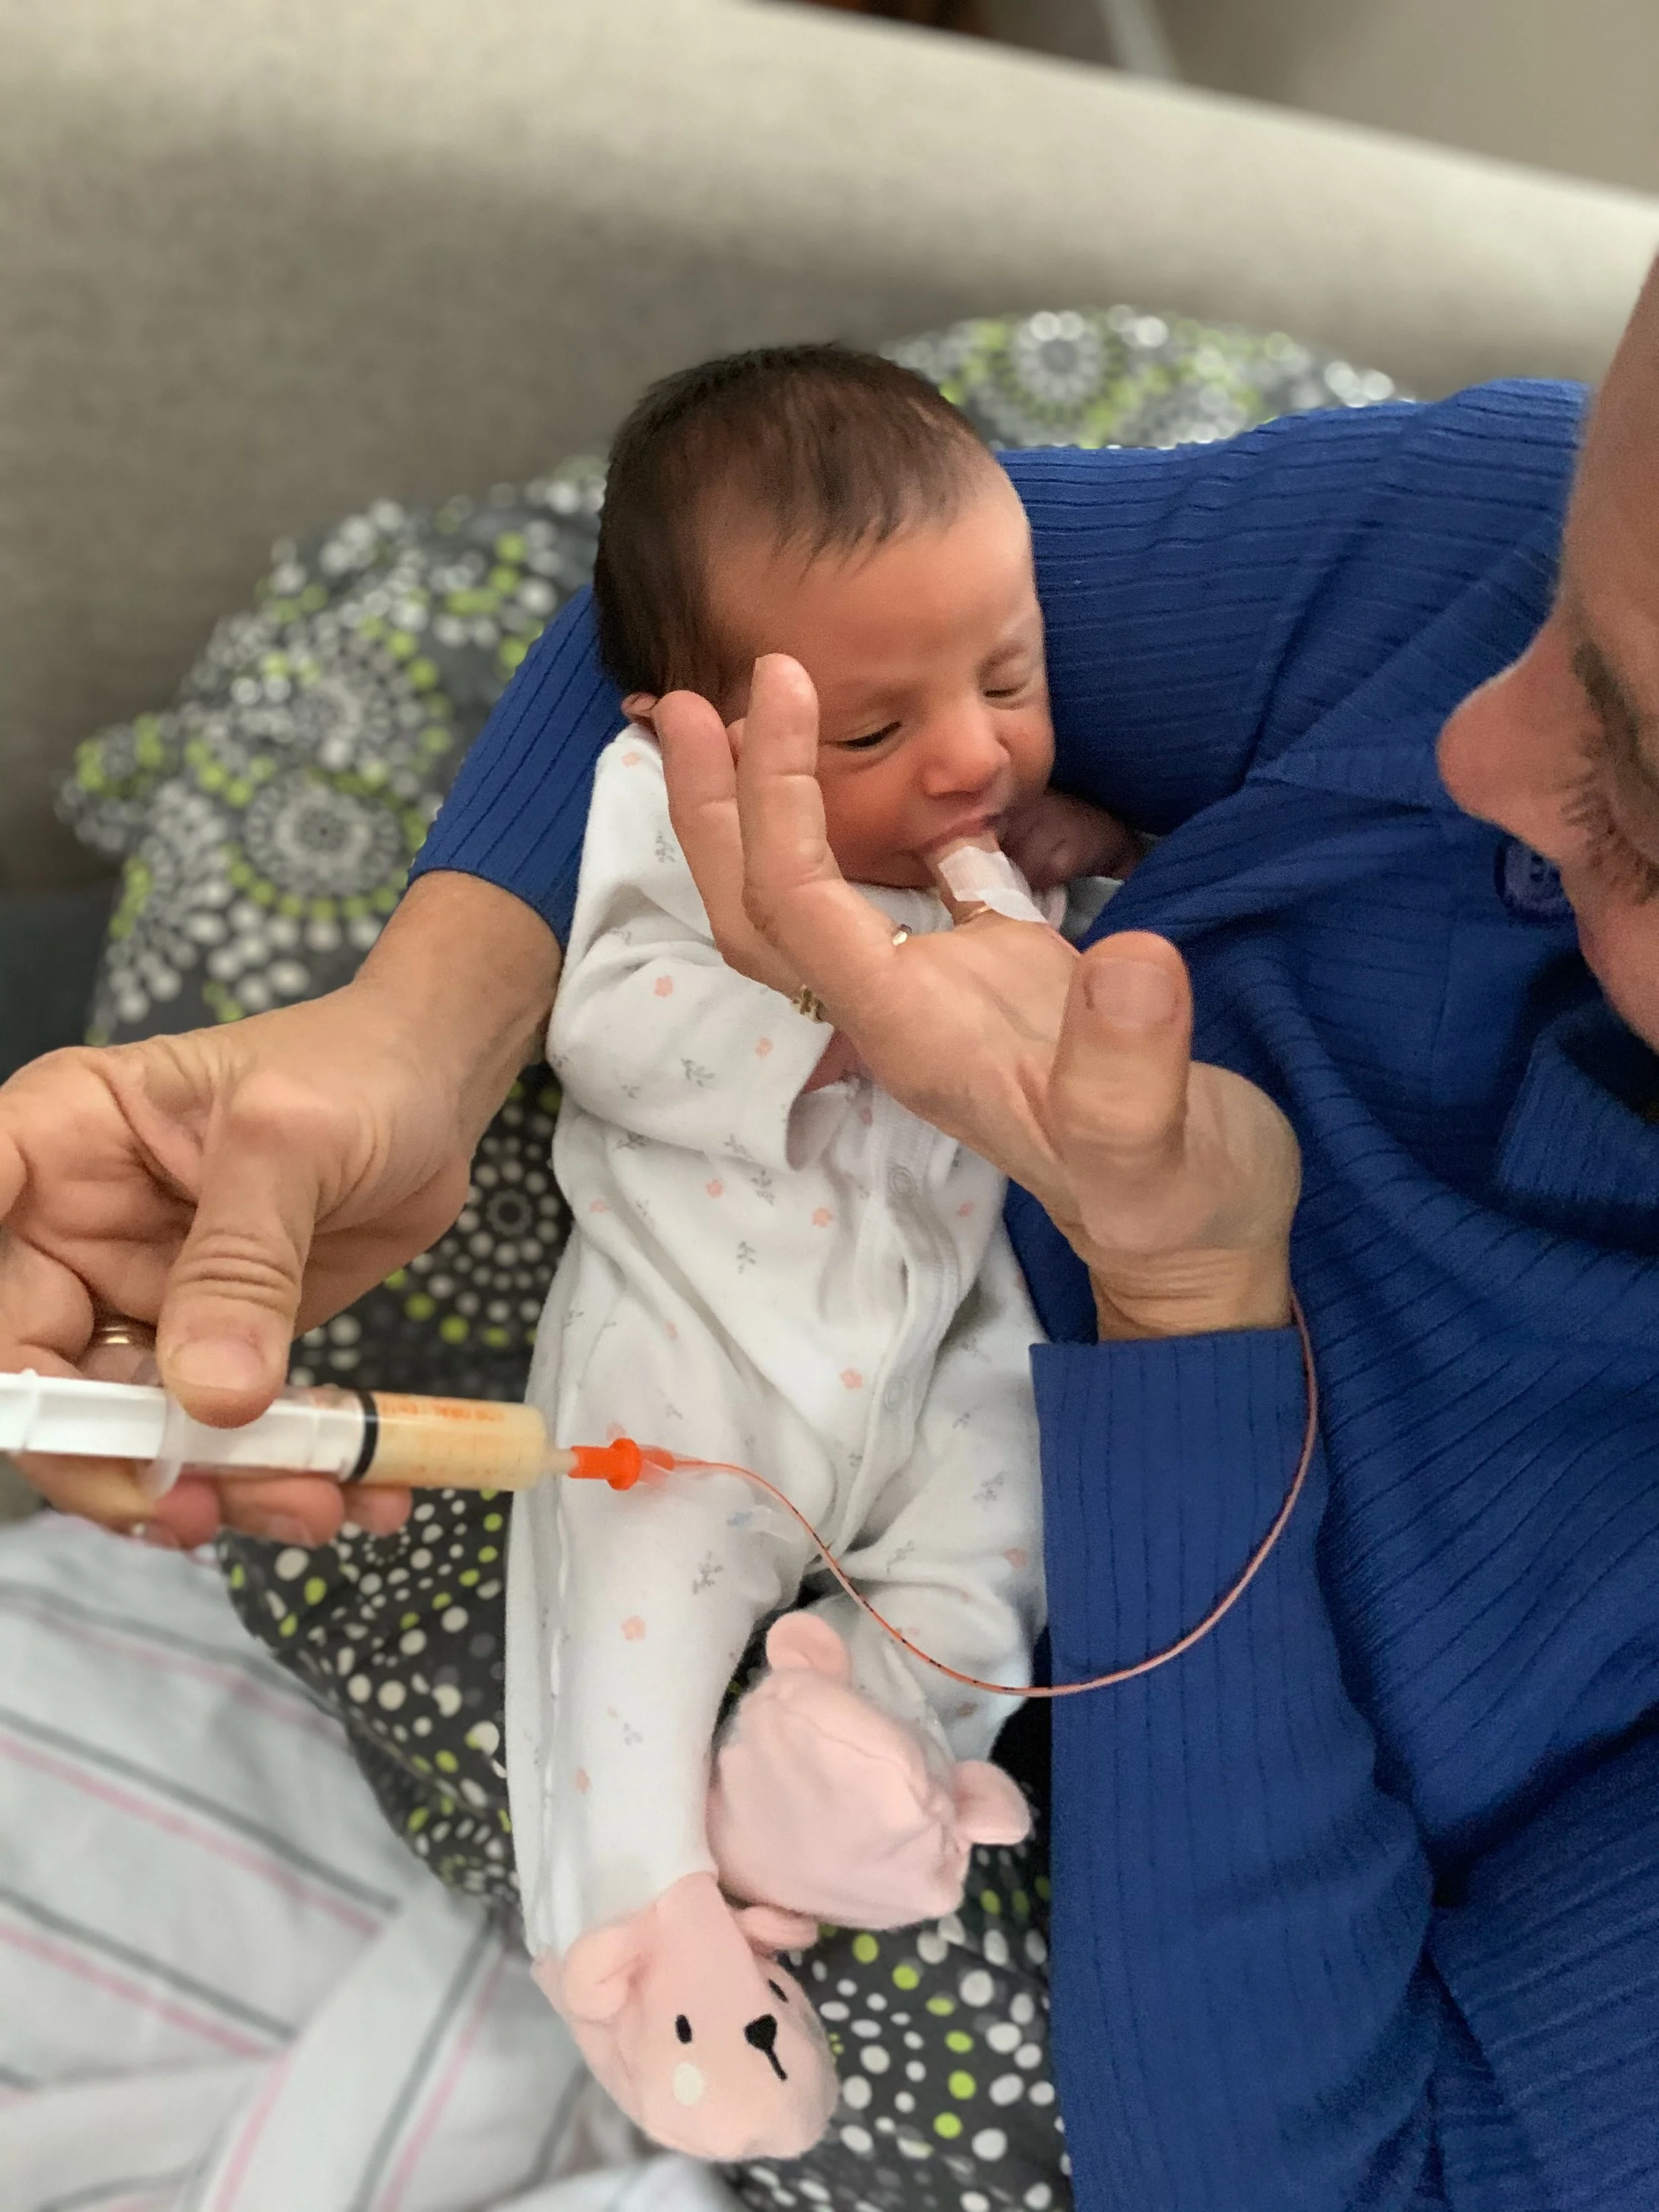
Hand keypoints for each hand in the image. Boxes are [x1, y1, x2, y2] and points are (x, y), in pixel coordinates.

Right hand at [0, 873, 556, 1540]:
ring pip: (127, 1430)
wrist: (433, 1092)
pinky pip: (213, 1437)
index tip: (47, 1416)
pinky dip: (277, 1474)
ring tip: (314, 1500)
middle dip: (110, 1458)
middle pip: (33, 1376)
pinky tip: (352, 1488)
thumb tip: (212, 1396)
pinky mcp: (206, 1349)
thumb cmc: (352, 1069)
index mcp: (51, 1147)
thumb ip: (244, 1262)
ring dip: (214, 1483)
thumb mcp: (293, 1142)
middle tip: (198, 1508)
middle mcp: (68, 1234)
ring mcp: (131, 1300)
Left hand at [659, 657, 1299, 1338]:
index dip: (775, 796)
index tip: (782, 685)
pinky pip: (904, 891)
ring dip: (768, 813)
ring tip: (748, 715)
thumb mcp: (1162, 1152)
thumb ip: (1132, 1072)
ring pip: (811, 902)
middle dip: (715, 805)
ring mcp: (938, 992)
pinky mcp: (991, 974)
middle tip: (685, 694)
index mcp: (912, 1036)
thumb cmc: (1177, 1204)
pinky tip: (885, 767)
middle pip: (760, 910)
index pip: (798, 905)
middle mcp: (899, 1011)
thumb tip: (1127, 962)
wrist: (1200, 1236)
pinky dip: (878, 826)